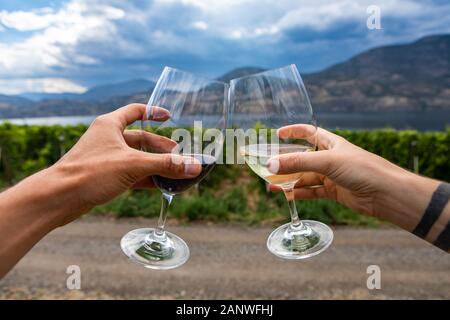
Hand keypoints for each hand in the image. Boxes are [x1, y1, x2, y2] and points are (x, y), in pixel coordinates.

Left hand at [51, 103, 201, 223]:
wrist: (58, 198)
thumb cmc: (90, 173)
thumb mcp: (133, 165)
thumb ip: (166, 165)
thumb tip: (194, 166)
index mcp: (110, 125)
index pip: (135, 111)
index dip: (153, 112)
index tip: (169, 117)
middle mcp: (107, 139)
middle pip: (140, 138)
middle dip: (160, 147)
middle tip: (179, 155)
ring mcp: (105, 158)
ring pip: (136, 158)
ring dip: (154, 164)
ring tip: (173, 171)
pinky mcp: (103, 176)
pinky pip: (130, 173)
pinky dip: (145, 178)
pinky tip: (159, 185)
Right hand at [267, 125, 415, 218]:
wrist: (386, 194)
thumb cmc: (363, 169)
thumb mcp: (328, 161)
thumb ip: (299, 163)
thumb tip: (271, 165)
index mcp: (331, 143)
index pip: (309, 132)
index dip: (293, 131)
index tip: (277, 133)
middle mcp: (330, 158)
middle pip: (303, 158)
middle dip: (286, 162)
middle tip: (267, 166)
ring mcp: (332, 175)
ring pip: (305, 177)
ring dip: (289, 181)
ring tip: (270, 185)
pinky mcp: (334, 192)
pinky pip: (311, 191)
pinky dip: (299, 193)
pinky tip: (286, 195)